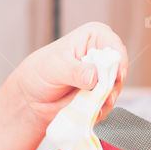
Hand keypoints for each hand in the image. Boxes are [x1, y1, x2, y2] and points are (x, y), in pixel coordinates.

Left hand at [11, 21, 128, 133]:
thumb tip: (94, 77)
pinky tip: (90, 113)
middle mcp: (103, 55)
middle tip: (102, 97)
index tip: (115, 77)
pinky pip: (107, 104)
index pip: (114, 46)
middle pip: (119, 70)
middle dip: (112, 86)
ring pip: (115, 89)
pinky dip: (99, 110)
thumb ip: (75, 71)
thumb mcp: (55, 67)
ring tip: (92, 107)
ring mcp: (103, 76)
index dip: (118, 62)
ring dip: (105, 100)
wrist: (30, 97)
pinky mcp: (100, 94)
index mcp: (94, 36)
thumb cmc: (40, 72)